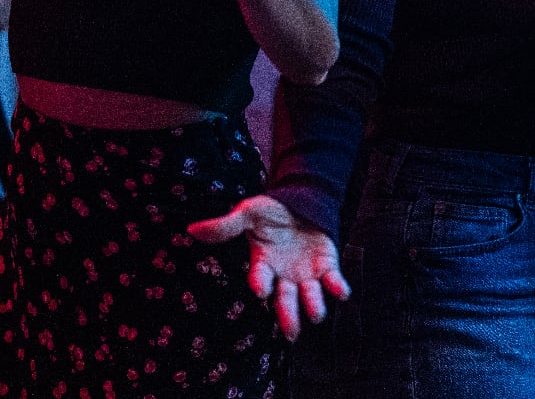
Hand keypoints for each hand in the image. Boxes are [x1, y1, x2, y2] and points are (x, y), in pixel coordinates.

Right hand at [187, 195, 349, 340]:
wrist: (300, 202)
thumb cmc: (271, 212)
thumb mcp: (249, 213)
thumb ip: (226, 225)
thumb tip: (193, 229)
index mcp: (263, 265)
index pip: (260, 279)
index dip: (261, 284)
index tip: (261, 290)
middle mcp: (284, 277)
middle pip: (285, 302)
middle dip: (288, 316)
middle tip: (291, 333)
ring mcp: (307, 275)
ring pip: (310, 298)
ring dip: (314, 306)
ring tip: (316, 314)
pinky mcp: (327, 267)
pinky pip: (333, 282)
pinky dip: (338, 288)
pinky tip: (342, 292)